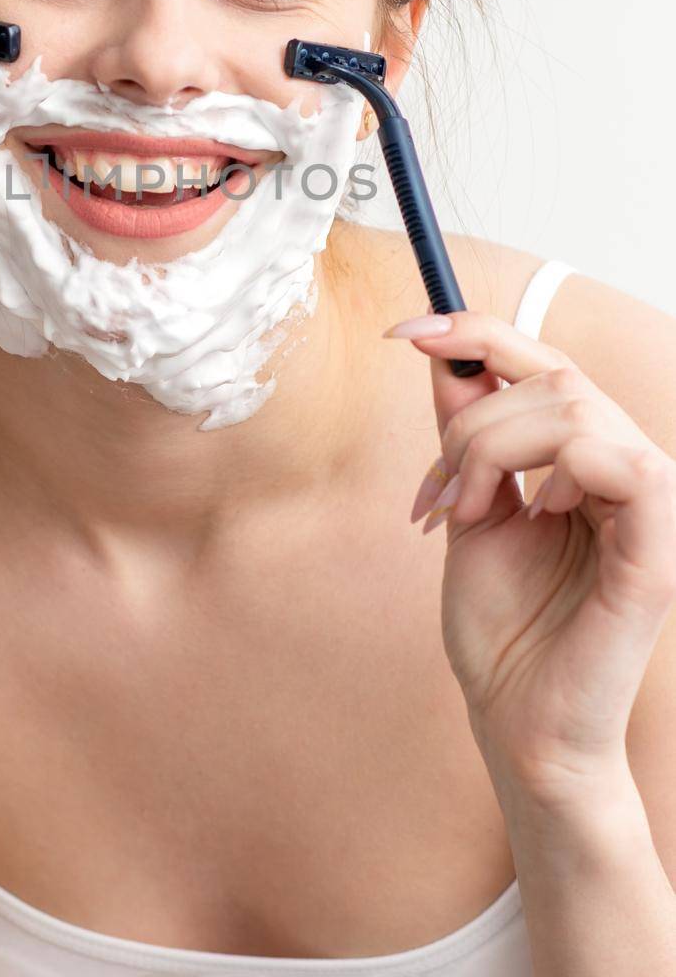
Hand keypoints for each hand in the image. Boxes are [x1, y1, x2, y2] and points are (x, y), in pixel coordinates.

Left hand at [387, 310, 675, 796]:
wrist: (516, 724)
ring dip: (491, 447)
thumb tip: (448, 352)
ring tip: (463, 509)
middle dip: (469, 418)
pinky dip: (555, 470)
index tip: (405, 330)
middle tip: (435, 490)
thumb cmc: (501, 628)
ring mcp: (651, 507)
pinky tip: (529, 512)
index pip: (548, 365)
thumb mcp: (467, 505)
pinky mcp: (657, 549)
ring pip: (574, 407)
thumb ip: (466, 432)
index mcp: (588, 461)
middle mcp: (628, 471)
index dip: (480, 332)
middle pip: (553, 378)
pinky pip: (620, 462)